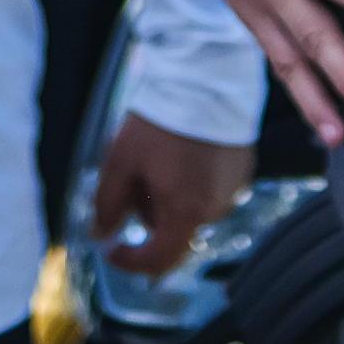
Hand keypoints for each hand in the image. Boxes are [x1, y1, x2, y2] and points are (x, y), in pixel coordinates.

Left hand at [92, 113, 253, 275]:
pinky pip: (211, 194)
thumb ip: (107, 206)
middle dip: (148, 220)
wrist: (205, 82)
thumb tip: (101, 236)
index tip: (113, 249)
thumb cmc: (159, 123)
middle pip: (175, 235)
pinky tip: (181, 156)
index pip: (159, 260)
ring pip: (192, 214)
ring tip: (159, 162)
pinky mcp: (242, 174)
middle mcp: (215, 210)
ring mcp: (233, 192)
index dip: (131, 262)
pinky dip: (192, 186)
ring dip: (170, 202)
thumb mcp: (120, 162)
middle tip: (132, 185)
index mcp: (185, 212)